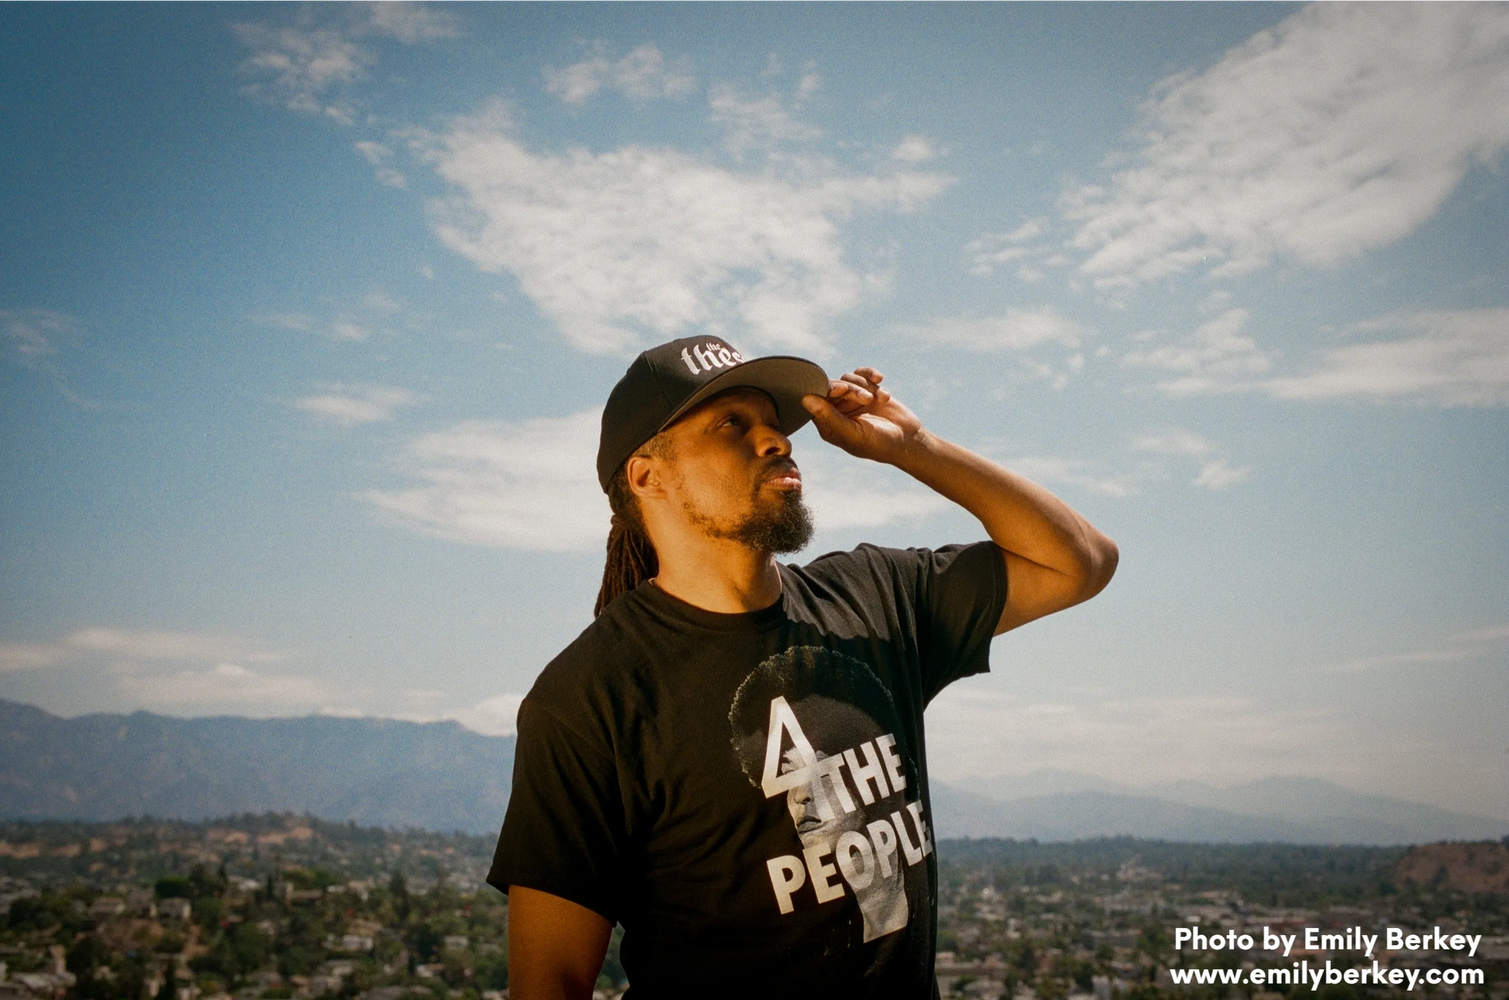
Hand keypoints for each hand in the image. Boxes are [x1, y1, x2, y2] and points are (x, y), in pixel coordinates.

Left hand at [801, 367, 924, 464]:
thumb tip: (805, 399)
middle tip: (867, 398)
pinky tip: (880, 379)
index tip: (843, 389)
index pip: (816, 401)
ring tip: (880, 399)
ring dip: (865, 385)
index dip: (827, 390)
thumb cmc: (877, 443)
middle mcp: (837, 411)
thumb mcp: (852, 433)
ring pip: (848, 379)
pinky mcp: (867, 391)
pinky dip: (870, 375)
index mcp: (828, 425)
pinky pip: (861, 374)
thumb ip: (828, 417)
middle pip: (833, 387)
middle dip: (851, 389)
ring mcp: (852, 400)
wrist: (907, 441)